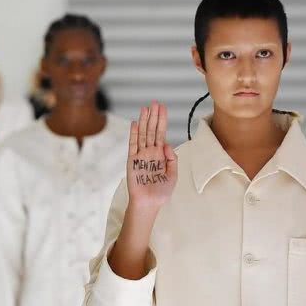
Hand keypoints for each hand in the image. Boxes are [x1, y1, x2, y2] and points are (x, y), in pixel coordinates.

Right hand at [110, 101, 176, 280]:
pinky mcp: (132, 161)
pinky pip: (133, 145)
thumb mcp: (173, 175)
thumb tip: (167, 144)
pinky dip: (134, 134)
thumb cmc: (161, 192)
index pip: (160, 133)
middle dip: (154, 116)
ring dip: (145, 121)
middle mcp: (150, 152)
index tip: (162, 108)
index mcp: (160, 155)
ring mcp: (140, 156)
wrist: (149, 204)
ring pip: (143, 134)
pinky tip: (136, 123)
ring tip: (146, 107)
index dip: (161, 121)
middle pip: (152, 130)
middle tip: (155, 102)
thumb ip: (172, 159)